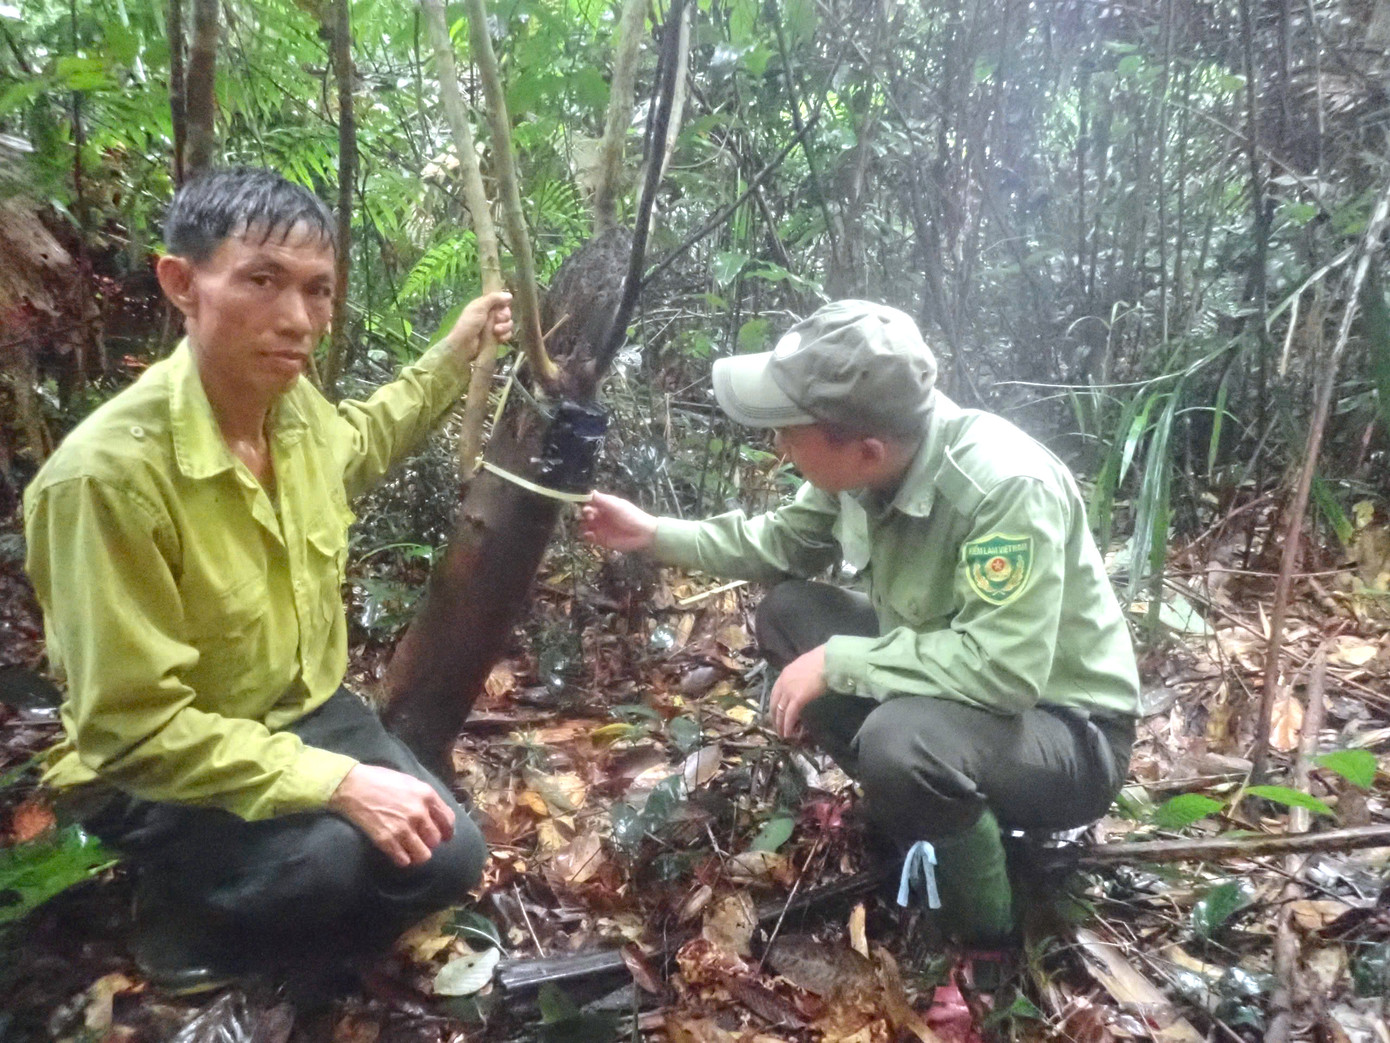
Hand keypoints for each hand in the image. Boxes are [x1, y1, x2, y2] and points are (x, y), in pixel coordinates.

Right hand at [328, 764, 455, 867]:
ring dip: (418, 854)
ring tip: (412, 851)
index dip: (448, 831)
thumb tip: (435, 812)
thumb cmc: (380, 779)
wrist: (352, 785)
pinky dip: (403, 860)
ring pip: (423, 855)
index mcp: (426, 795)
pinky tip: (398, 855)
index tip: (445, 837)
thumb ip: (425, 797)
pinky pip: (404, 860)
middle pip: (436, 840)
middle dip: (430, 842)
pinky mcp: (386, 840)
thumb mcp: (409, 781)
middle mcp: (419, 813)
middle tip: (422, 841)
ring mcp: (403, 828)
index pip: (448, 820)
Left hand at [445, 290, 513, 362]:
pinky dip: (505, 336)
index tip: (503, 307)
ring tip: (495, 331)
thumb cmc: (469, 323)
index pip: (500, 301)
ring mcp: (494, 327)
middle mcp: (490, 315)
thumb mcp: (479, 307)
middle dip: (504, 316)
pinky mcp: (497, 337)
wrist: (464, 345)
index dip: (503, 304)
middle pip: (506, 312)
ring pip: (508, 323)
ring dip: (504, 327)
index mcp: (485, 305)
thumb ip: (494, 298)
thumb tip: (510, 295)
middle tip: (497, 320)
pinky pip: (507, 334)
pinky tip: (499, 338)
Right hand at [579, 491, 658, 551]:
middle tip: (590, 516)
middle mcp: (600, 516)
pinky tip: (590, 535)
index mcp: (604, 505)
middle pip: (585, 514)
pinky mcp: (601, 540)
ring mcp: (600, 528)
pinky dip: (586, 536)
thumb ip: (602, 499)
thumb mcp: (616, 505)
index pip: (590, 502)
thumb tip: (589, 491)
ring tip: (588, 526)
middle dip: (584, 514)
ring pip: (584, 526)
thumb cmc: (630, 516)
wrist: (642, 533)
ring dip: (582, 525)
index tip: (584, 504)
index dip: (585, 502)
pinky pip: (589, 538)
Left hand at [767, 645, 827, 739]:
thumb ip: (800, 676)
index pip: (775, 693)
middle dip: (775, 718)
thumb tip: (804, 684)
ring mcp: (789, 691)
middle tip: (777, 728)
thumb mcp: (805, 666)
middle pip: (774, 704)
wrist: (828, 661)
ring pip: (780, 712)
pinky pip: (790, 715)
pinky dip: (788, 726)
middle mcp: (783, 683)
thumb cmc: (822, 661)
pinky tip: (788, 733)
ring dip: (780, 725)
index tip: (775, 714)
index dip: (774, 705)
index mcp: (784, 674)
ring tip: (782, 735)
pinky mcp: (797, 699)